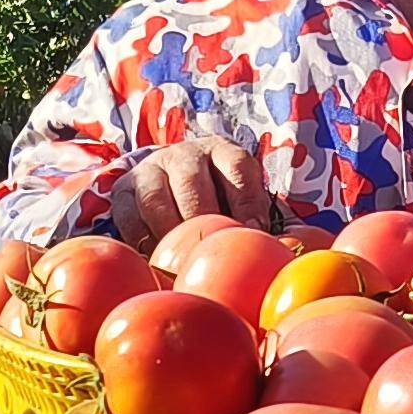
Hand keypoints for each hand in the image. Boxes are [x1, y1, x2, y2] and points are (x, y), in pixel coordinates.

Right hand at [109, 138, 273, 246]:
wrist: (168, 179)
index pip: (238, 168)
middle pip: (192, 183)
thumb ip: (263, 218)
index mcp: (223, 151)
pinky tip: (156, 261)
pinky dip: (142, 241)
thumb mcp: (242, 196)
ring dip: (169, 233)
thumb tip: (288, 250)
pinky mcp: (124, 190)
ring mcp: (151, 169)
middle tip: (213, 253)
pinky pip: (129, 217)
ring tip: (181, 262)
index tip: (254, 232)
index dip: (247, 201)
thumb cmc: (219, 197)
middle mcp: (185, 154)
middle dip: (204, 221)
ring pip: (156, 199)